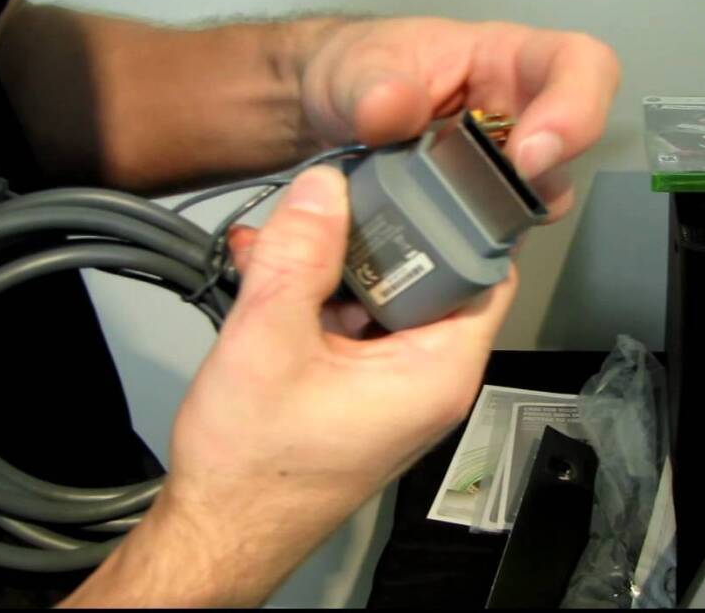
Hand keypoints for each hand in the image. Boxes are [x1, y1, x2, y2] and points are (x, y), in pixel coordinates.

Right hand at [61, 166, 516, 606]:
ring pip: (385, 295)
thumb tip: (325, 188)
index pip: (485, 270)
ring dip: (335, 264)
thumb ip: (298, 255)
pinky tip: (270, 276)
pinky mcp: (362, 387)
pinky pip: (354, 322)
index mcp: (437, 371)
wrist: (219, 528)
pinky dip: (318, 296)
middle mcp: (429, 378)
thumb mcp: (268, 340)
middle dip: (375, 234)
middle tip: (330, 204)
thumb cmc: (254, 469)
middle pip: (431, 274)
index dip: (455, 216)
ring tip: (281, 243)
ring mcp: (394, 384)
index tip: (415, 176)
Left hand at [301, 17, 619, 222]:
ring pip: (530, 210)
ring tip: (440, 231)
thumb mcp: (355, 67)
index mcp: (507, 62)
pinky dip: (468, 256)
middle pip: (566, 155)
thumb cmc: (356, 72)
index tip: (527, 157)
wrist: (323, 115)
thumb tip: (392, 108)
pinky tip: (430, 253)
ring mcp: (501, 173)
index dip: (576, 111)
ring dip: (495, 229)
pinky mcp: (477, 217)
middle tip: (478, 208)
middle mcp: (519, 118)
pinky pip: (493, 245)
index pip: (582, 67)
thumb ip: (370, 85)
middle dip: (529, 189)